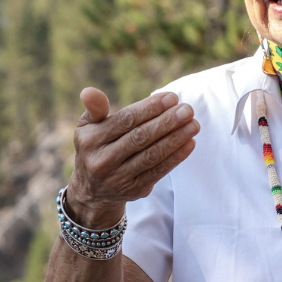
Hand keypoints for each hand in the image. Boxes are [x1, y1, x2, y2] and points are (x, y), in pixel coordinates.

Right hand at [65, 88, 198, 227]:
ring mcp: (118, 178)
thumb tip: (89, 91)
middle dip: (167, 122)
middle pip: (140, 138)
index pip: (125, 121)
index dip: (150, 108)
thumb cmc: (96, 147)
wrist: (92, 190)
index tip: (171, 97)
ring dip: (176, 139)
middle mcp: (102, 161)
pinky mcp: (134, 190)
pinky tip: (190, 143)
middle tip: (187, 110)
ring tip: (194, 124)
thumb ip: (95, 108)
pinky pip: (159, 172)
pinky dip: (176, 157)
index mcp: (90, 140)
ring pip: (152, 155)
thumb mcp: (87, 126)